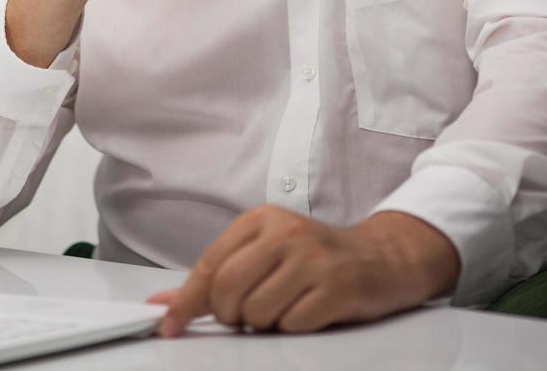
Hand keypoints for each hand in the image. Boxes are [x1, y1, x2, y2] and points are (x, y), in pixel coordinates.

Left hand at [147, 207, 459, 334]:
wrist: (382, 257)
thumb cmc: (315, 258)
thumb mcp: (264, 252)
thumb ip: (215, 276)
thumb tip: (164, 303)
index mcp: (261, 220)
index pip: (209, 265)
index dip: (186, 301)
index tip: (169, 326)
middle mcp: (286, 233)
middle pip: (227, 290)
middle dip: (230, 314)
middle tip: (247, 314)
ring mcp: (312, 260)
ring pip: (257, 312)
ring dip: (265, 322)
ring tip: (284, 307)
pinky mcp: (336, 288)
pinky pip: (292, 325)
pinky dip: (294, 327)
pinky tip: (307, 311)